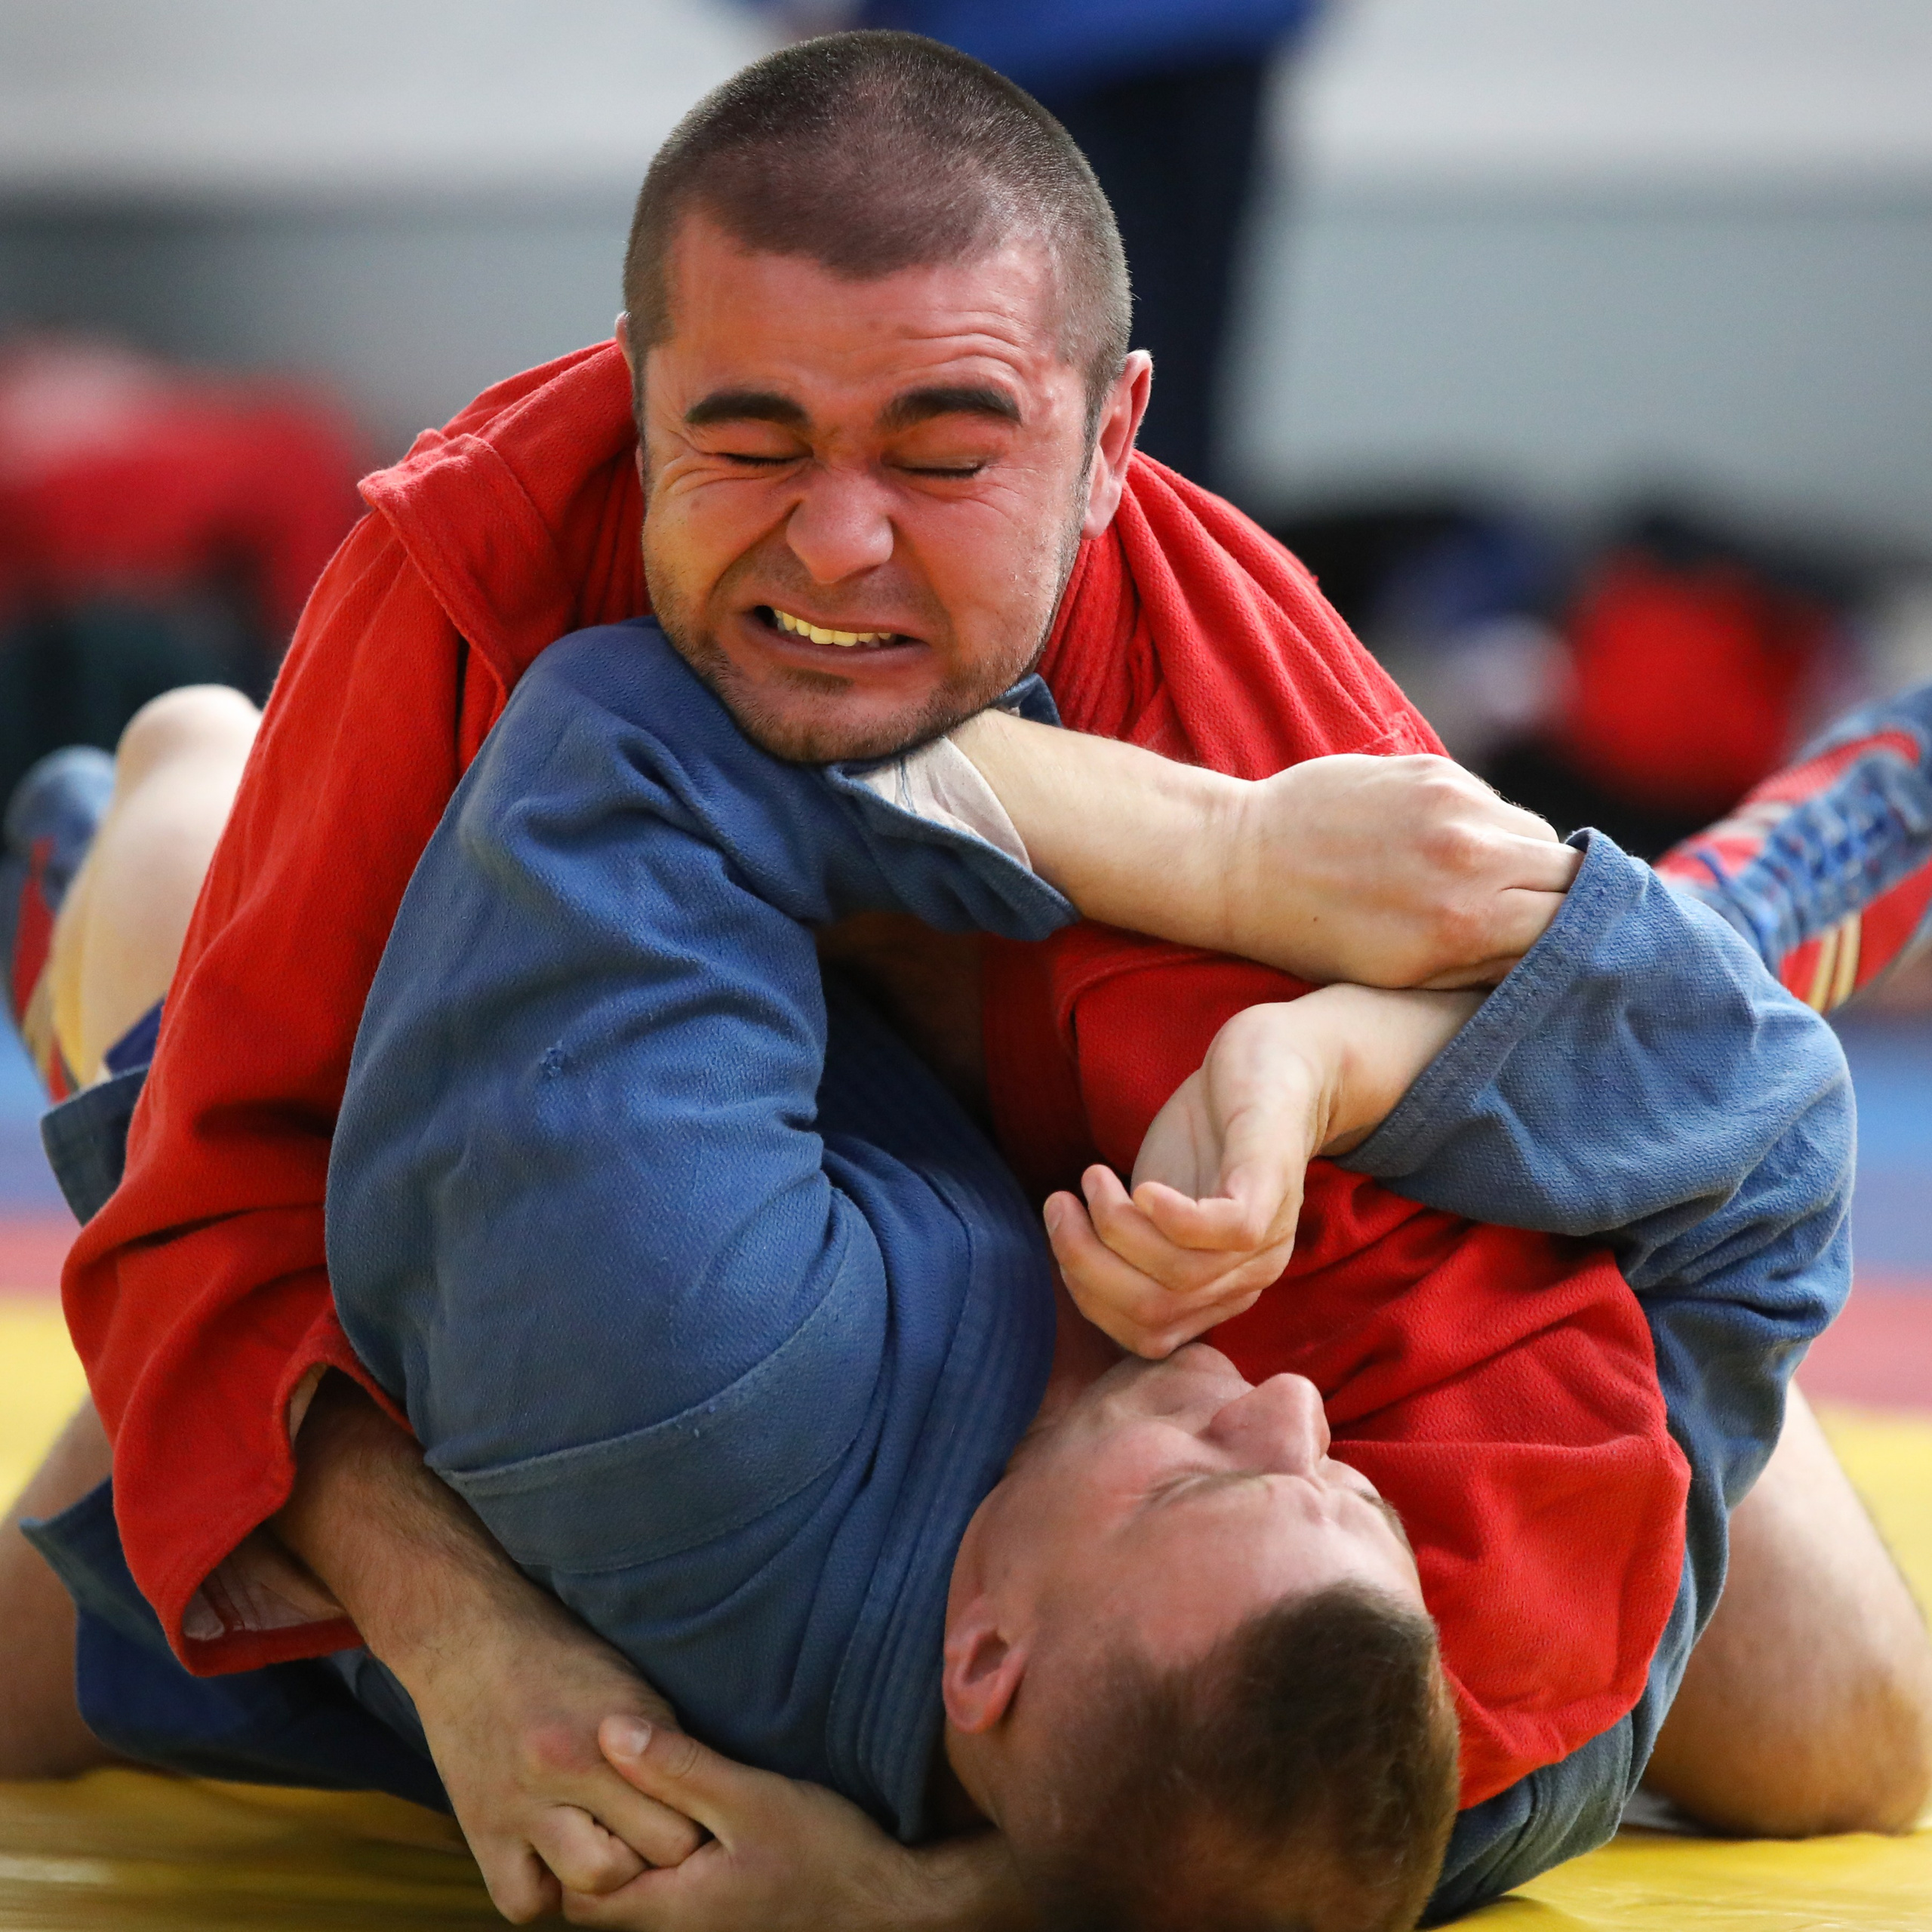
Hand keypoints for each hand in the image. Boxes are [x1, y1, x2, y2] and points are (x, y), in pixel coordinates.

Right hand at [404, 1596, 705, 1922]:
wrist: (465, 1636)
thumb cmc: (560, 1652)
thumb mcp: (626, 1681)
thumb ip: (663, 1742)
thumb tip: (705, 1795)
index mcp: (610, 1728)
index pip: (681, 1816)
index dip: (694, 1820)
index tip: (692, 1811)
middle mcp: (563, 1768)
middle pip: (645, 1855)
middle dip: (656, 1850)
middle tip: (652, 1828)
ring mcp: (517, 1805)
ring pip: (590, 1884)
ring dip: (606, 1875)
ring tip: (607, 1842)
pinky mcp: (480, 1830)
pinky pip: (524, 1901)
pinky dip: (546, 1890)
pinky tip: (556, 1858)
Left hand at [558, 1719, 1031, 1931]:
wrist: (891, 1905)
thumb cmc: (824, 1852)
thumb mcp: (749, 1796)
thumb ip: (677, 1766)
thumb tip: (605, 1730)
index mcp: (672, 1911)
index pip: (580, 1892)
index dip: (581, 1838)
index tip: (600, 1784)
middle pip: (604, 1898)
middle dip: (607, 1843)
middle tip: (624, 1782)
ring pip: (641, 1897)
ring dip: (641, 1851)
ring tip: (659, 1796)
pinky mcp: (726, 1926)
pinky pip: (674, 1901)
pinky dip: (670, 1865)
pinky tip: (696, 1823)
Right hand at [1046, 989, 1480, 1357]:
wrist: (1269, 1060)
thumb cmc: (1204, 1135)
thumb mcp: (1155, 1203)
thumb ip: (1128, 1246)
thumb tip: (1072, 1268)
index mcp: (1219, 1291)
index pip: (1144, 1333)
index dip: (1087, 1292)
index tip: (1061, 1234)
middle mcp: (1249, 1276)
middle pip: (1152, 1311)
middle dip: (1086, 1262)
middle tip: (1061, 1205)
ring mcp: (1268, 1233)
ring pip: (1178, 1276)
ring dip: (1114, 1226)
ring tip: (1092, 1178)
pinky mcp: (1273, 1184)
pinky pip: (1225, 1230)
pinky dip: (1170, 1217)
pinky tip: (1141, 1185)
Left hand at [1224, 754, 1577, 987]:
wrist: (1242, 863)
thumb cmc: (1318, 938)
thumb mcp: (1408, 976)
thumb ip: (1489, 963)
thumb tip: (1556, 957)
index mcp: (1469, 922)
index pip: (1576, 923)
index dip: (1585, 937)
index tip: (1581, 947)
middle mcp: (1473, 855)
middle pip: (1571, 873)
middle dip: (1564, 897)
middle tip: (1541, 916)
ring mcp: (1453, 803)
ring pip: (1535, 833)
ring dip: (1524, 858)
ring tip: (1479, 883)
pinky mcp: (1432, 768)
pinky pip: (1490, 802)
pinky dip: (1482, 827)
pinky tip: (1439, 847)